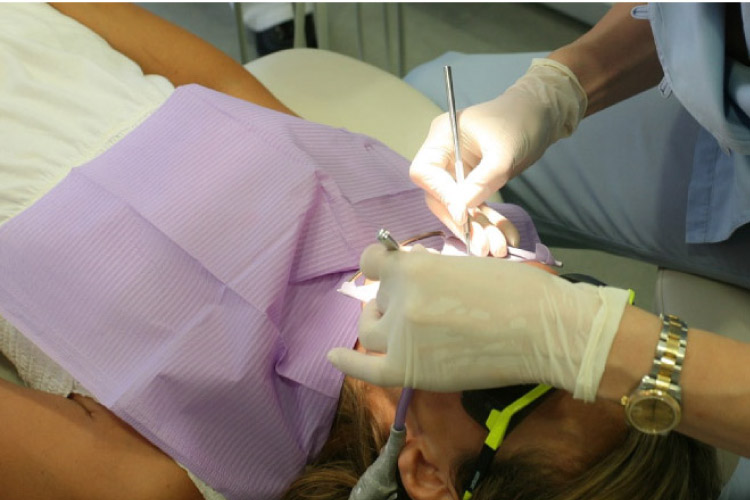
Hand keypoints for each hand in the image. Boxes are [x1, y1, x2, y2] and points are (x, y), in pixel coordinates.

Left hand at [327, 244, 628, 400]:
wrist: (545, 329)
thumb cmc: (518, 290)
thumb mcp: (466, 264)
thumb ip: (430, 273)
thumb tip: (412, 283)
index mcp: (414, 266)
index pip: (372, 261)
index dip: (382, 267)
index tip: (390, 274)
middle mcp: (400, 298)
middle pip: (376, 299)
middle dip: (392, 301)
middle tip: (423, 310)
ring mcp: (401, 335)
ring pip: (370, 331)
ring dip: (382, 326)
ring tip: (404, 330)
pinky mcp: (409, 369)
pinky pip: (366, 369)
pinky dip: (347, 364)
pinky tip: (333, 358)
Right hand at [409, 58, 586, 253]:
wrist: (545, 113)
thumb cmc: (521, 120)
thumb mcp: (503, 151)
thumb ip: (481, 181)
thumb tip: (460, 211)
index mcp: (442, 137)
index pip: (426, 172)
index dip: (441, 195)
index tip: (463, 215)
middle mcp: (445, 155)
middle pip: (440, 196)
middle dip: (463, 222)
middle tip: (483, 245)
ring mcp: (459, 170)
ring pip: (460, 207)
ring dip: (478, 228)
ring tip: (497, 248)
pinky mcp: (475, 181)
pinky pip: (477, 206)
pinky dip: (491, 222)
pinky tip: (506, 236)